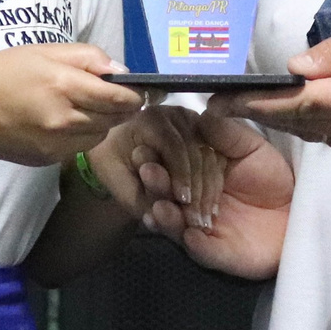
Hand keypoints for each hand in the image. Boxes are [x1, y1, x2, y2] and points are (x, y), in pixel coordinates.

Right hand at [0, 44, 144, 166]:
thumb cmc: (2, 74)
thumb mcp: (44, 52)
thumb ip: (88, 58)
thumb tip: (122, 73)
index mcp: (64, 86)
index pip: (120, 98)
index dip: (137, 94)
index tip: (142, 90)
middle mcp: (65, 120)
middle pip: (115, 118)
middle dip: (121, 107)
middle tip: (113, 94)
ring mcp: (58, 144)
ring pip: (102, 135)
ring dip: (103, 121)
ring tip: (84, 106)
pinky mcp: (51, 159)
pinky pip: (82, 146)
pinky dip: (83, 134)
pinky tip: (66, 121)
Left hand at [85, 104, 224, 228]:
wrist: (118, 149)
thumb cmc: (114, 165)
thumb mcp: (118, 184)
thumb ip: (137, 198)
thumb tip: (157, 215)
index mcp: (149, 119)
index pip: (173, 145)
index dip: (180, 174)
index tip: (183, 201)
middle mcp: (174, 114)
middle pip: (196, 151)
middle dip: (197, 186)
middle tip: (197, 216)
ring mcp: (192, 120)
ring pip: (209, 155)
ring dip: (209, 188)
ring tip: (205, 215)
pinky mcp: (203, 130)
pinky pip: (216, 157)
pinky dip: (215, 181)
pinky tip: (211, 205)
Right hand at [146, 113, 292, 279]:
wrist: (297, 210)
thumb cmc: (271, 175)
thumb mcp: (250, 147)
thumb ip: (225, 134)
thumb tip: (202, 113)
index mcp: (192, 176)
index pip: (169, 169)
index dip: (157, 161)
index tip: (144, 151)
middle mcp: (190, 205)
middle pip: (167, 198)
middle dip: (156, 186)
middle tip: (149, 173)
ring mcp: (202, 232)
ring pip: (178, 228)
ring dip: (167, 218)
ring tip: (161, 207)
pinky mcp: (219, 255)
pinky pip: (205, 253)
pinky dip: (196, 246)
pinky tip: (191, 236)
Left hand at [210, 22, 330, 157]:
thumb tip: (293, 68)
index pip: (301, 103)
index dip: (259, 103)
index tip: (224, 97)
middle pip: (295, 122)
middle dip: (253, 112)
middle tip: (214, 101)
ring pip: (304, 132)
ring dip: (270, 120)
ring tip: (235, 104)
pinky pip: (320, 136)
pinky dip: (295, 124)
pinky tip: (277, 110)